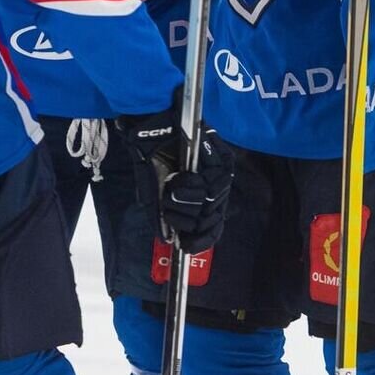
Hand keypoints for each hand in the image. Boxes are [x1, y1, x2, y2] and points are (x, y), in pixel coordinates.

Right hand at [160, 127, 233, 252]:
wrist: (151, 129)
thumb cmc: (152, 158)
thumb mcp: (154, 192)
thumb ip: (161, 215)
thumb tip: (166, 238)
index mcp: (201, 201)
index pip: (213, 230)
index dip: (201, 240)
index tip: (185, 245)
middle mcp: (215, 190)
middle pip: (211, 220)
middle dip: (185, 219)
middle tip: (168, 205)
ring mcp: (221, 175)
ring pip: (211, 203)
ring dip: (185, 200)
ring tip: (171, 187)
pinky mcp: (223, 159)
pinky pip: (211, 184)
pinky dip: (190, 185)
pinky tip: (179, 177)